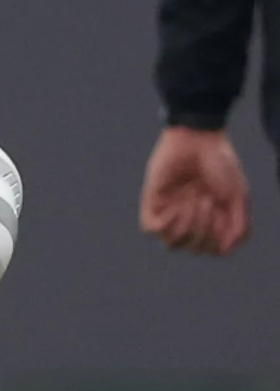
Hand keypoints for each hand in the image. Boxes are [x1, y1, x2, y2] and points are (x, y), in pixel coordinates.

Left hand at [141, 125, 250, 255]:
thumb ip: (238, 226)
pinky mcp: (152, 202)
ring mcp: (170, 212)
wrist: (199, 139)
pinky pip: (151, 229)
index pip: (214, 250)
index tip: (223, 213)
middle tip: (208, 201)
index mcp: (212, 220)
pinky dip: (168, 224)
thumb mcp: (239, 196)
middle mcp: (191, 220)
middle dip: (205, 231)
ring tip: (196, 200)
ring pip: (172, 244)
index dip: (220, 239)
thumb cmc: (221, 165)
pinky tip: (179, 206)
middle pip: (195, 249)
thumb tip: (224, 251)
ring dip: (188, 226)